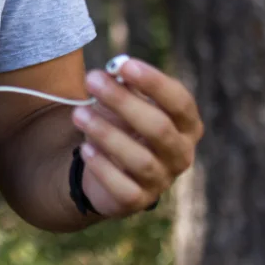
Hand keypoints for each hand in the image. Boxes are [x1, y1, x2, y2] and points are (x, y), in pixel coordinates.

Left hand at [70, 58, 202, 216]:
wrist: (106, 167)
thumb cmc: (122, 124)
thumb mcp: (124, 101)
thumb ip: (123, 84)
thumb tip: (113, 70)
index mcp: (186, 124)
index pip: (180, 101)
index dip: (154, 82)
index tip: (124, 64)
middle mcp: (181, 153)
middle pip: (159, 128)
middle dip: (123, 102)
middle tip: (92, 80)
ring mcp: (162, 179)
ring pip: (141, 159)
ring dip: (107, 133)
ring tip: (78, 113)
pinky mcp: (138, 200)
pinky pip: (123, 187)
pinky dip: (102, 167)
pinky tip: (85, 149)